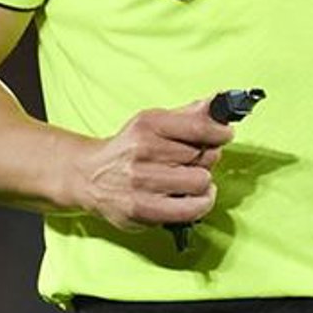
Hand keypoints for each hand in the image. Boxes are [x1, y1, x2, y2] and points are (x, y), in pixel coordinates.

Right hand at [58, 100, 232, 229]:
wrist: (88, 176)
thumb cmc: (127, 149)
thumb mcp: (152, 123)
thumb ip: (187, 115)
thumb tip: (217, 103)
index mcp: (147, 125)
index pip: (198, 126)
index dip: (219, 132)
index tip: (224, 134)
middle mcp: (143, 151)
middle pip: (203, 155)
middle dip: (206, 157)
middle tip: (195, 161)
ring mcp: (142, 182)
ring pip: (200, 181)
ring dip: (203, 182)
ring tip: (192, 180)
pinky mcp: (143, 209)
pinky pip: (191, 208)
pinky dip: (201, 203)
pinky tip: (196, 197)